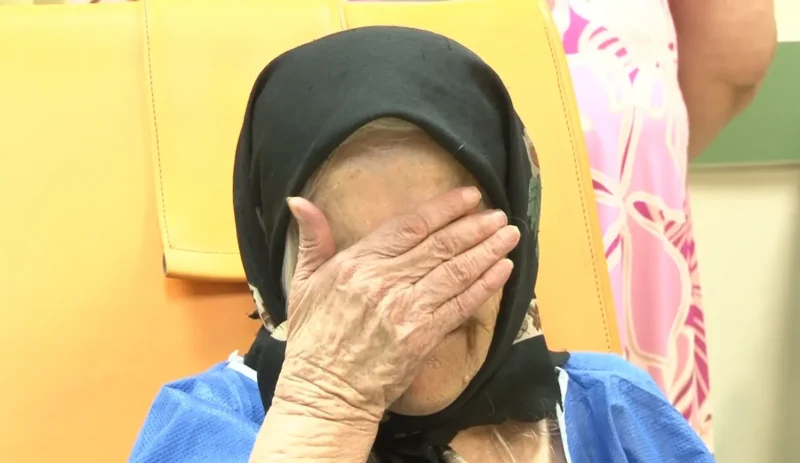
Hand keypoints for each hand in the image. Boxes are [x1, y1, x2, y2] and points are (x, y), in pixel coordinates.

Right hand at [275, 187, 519, 421]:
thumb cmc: (314, 337)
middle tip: (500, 214)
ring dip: (487, 251)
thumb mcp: (302, 283)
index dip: (444, 208)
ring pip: (455, 272)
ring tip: (510, 236)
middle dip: (475, 228)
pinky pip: (460, 306)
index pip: (410, 227)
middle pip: (440, 246)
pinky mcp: (423, 337)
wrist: (326, 392)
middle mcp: (385, 282)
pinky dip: (485, 286)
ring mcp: (407, 310)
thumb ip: (312, 240)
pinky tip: (503, 270)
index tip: (471, 196)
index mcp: (357, 264)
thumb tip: (299, 200)